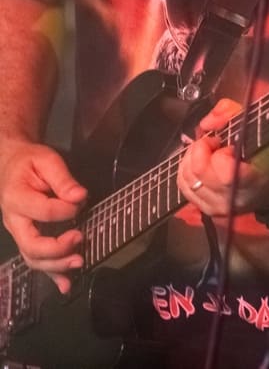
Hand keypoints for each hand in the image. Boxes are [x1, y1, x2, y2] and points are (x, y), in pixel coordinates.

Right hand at [0, 140, 87, 293]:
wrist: (10, 167)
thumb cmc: (30, 162)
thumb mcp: (46, 160)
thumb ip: (62, 178)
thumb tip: (79, 196)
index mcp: (16, 198)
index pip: (42, 211)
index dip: (65, 209)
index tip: (81, 200)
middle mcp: (14, 221)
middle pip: (30, 245)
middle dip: (56, 248)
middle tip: (80, 238)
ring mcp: (19, 233)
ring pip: (32, 258)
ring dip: (56, 266)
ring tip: (79, 262)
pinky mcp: (27, 239)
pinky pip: (36, 261)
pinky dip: (52, 276)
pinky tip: (66, 285)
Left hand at [177, 99, 268, 217]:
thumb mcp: (257, 124)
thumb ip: (230, 112)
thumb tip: (206, 123)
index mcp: (253, 180)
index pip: (224, 173)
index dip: (221, 153)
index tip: (230, 146)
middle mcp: (234, 198)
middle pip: (199, 172)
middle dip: (201, 149)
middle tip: (214, 142)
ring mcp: (218, 207)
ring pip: (186, 179)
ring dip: (191, 158)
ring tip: (208, 151)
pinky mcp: (207, 210)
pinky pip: (184, 187)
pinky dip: (187, 170)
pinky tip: (200, 163)